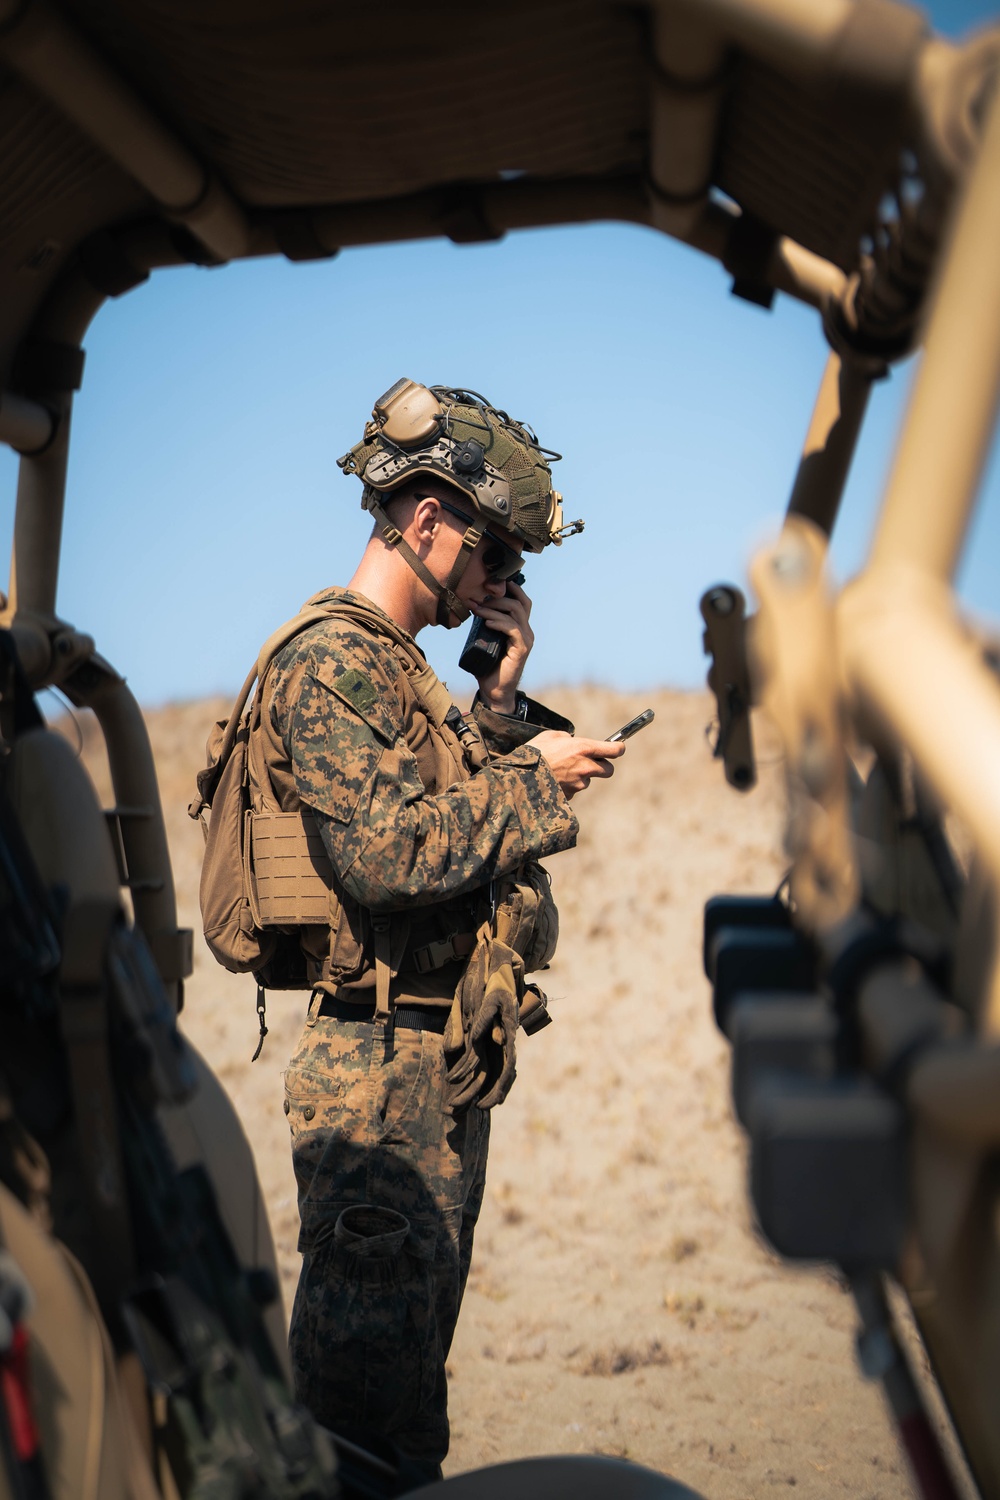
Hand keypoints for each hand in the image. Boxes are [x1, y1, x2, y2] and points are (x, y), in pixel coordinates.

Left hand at [471, 578, 533, 712]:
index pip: (521, 600)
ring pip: (515, 613)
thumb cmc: (488, 665)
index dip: (510, 589)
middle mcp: (526, 631)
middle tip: (477, 597)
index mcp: (519, 626)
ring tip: (476, 608)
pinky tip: (486, 621)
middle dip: (498, 596)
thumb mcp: (486, 639)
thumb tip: (472, 605)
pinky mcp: (522, 649)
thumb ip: (485, 623)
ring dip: (494, 608)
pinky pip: (513, 629)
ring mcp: (526, 640)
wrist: (494, 690)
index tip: (491, 583)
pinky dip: (499, 622)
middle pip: (520, 602)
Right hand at [529, 730, 624, 798]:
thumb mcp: (551, 736)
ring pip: (588, 780)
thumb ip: (568, 738)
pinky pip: (574, 790)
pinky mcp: (571, 795)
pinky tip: (553, 780)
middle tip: (590, 762)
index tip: (617, 748)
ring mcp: (579, 783)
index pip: (615, 750)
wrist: (520, 776)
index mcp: (584, 748)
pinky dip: (568, 786)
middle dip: (602, 766)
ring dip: (580, 776)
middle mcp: (586, 767)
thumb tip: (572, 741)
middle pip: (609, 770)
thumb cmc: (534, 752)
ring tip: (560, 770)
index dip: (618, 748)